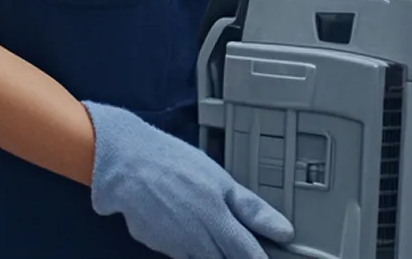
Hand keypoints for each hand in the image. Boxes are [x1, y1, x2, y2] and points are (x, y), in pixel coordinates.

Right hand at [85, 102, 293, 258]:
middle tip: (235, 243)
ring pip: (205, 258)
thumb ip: (252, 208)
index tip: (269, 257)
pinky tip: (184, 227)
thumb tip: (285, 231)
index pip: (249, 253)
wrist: (126, 162)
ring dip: (212, 252)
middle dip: (236, 255)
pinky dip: (188, 247)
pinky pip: (182, 254)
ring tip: (209, 231)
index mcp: (218, 214)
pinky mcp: (159, 247)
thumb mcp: (219, 179)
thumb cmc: (173, 163)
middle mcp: (200, 234)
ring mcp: (178, 244)